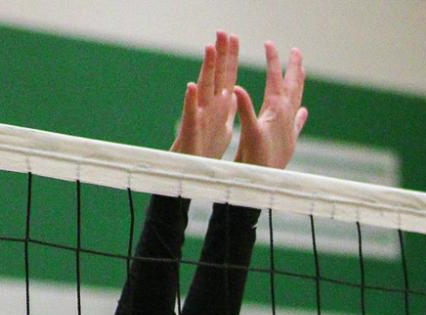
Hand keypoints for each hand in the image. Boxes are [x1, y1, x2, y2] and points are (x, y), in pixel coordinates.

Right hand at [171, 33, 240, 158]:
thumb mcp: (223, 126)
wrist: (192, 171)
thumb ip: (227, 110)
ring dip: (206, 69)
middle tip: (223, 32)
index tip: (234, 37)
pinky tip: (191, 86)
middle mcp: (208, 106)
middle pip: (215, 76)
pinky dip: (191, 101)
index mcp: (219, 106)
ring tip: (210, 48)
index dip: (230, 58)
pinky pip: (191, 114)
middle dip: (220, 55)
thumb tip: (233, 95)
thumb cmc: (206, 148)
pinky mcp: (191, 130)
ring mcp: (199, 116)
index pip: (226, 77)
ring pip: (203, 89)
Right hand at [234, 42, 307, 169]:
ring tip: (301, 72)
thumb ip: (244, 110)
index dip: (272, 60)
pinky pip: (298, 122)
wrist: (265, 183)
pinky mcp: (291, 140)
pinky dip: (300, 114)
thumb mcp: (247, 132)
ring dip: (299, 84)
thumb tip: (236, 88)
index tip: (269, 43)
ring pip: (297, 99)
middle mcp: (287, 116)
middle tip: (297, 50)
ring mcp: (291, 128)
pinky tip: (303, 111)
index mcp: (276, 110)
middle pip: (293, 86)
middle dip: (294, 67)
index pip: (275, 79)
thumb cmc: (256, 160)